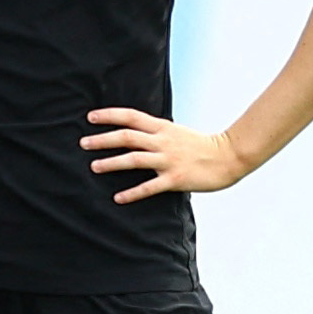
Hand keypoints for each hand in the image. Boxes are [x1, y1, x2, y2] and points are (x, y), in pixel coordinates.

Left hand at [83, 107, 246, 201]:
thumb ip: (155, 131)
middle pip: (127, 137)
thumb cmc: (200, 145)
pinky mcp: (175, 179)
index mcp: (163, 128)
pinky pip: (149, 187)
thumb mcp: (175, 131)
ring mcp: (168, 160)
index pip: (131, 117)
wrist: (229, 157)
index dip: (110, 115)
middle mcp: (163, 142)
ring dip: (111, 163)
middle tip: (83, 143)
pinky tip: (118, 198)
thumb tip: (131, 129)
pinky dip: (132, 193)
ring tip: (94, 166)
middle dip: (103, 140)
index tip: (90, 117)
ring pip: (134, 159)